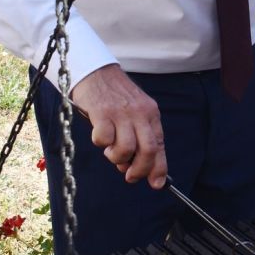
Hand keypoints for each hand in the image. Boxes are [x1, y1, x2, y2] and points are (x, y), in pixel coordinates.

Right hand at [71, 64, 166, 187]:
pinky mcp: (102, 112)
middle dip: (140, 169)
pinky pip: (104, 139)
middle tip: (129, 175)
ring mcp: (121, 112)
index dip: (159, 168)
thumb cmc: (114, 96)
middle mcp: (139, 113)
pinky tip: (100, 136)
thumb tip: (134, 167)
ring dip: (117, 158)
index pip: (159, 145)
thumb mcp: (134, 112)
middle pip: (148, 150)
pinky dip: (101, 144)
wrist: (95, 71)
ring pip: (126, 149)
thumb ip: (137, 136)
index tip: (156, 183)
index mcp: (150, 113)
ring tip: (110, 151)